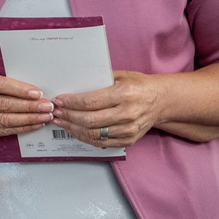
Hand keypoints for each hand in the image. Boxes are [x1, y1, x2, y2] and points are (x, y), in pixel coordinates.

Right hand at [0, 67, 52, 138]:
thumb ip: (5, 76)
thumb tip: (34, 84)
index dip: (19, 90)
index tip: (37, 93)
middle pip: (4, 104)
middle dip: (29, 106)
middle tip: (47, 106)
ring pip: (5, 120)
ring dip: (28, 119)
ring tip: (44, 116)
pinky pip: (3, 131)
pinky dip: (21, 128)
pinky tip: (34, 124)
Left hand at [53, 71, 170, 148]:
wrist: (161, 100)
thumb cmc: (139, 85)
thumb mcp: (121, 75)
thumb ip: (99, 80)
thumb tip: (73, 85)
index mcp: (124, 94)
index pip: (90, 102)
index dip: (71, 103)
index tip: (59, 101)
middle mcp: (127, 113)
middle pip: (89, 120)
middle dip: (68, 117)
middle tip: (57, 113)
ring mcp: (129, 129)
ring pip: (93, 134)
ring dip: (73, 129)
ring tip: (62, 122)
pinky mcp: (129, 140)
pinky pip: (101, 142)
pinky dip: (85, 137)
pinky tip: (76, 131)